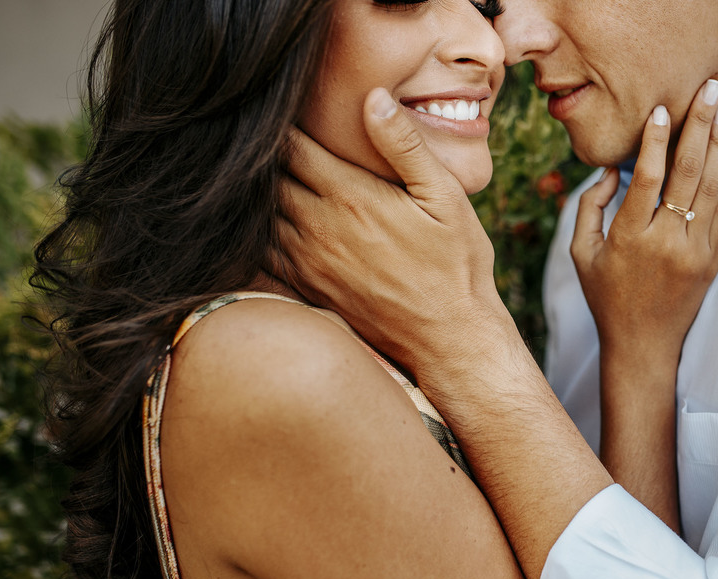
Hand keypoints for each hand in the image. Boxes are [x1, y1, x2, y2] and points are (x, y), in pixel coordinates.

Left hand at [275, 88, 506, 372]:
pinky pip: (264, 253)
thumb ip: (406, 147)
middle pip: (269, 177)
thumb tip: (373, 98)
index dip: (285, 125)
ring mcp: (309, 263)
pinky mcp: (307, 290)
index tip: (290, 114)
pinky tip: (274, 222)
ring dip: (262, 193)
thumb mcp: (446, 199)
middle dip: (269, 156)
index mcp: (351, 197)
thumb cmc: (457, 267)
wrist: (451, 341)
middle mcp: (320, 228)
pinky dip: (260, 233)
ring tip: (271, 177)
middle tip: (274, 141)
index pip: (293, 145)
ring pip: (261, 214)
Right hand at [571, 79, 717, 365]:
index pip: (647, 177)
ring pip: (713, 187)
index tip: (663, 108)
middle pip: (688, 173)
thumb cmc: (607, 297)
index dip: (656, 140)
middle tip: (710, 90)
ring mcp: (695, 251)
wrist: (644, 344)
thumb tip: (611, 170)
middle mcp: (666, 242)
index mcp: (630, 238)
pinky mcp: (713, 259)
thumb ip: (588, 206)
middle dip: (700, 126)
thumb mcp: (581, 253)